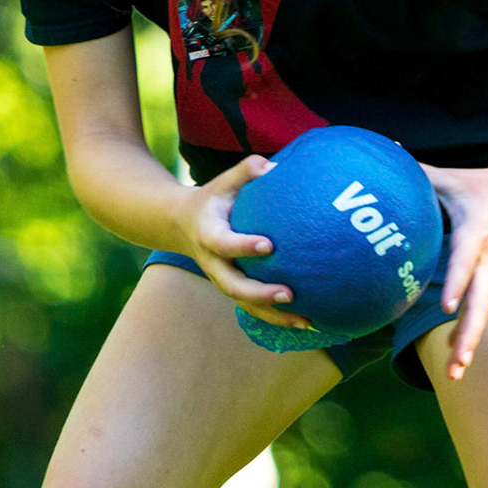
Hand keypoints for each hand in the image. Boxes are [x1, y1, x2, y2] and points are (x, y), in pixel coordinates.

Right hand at [180, 155, 312, 329]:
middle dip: (259, 293)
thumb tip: (270, 165)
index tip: (268, 246)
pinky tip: (306, 322)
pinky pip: (253, 308)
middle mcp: (213, 263)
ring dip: (273, 316)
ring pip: (245, 304)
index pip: (224, 243)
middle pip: (233, 286)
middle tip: (288, 294)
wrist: (181, 224)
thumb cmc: (213, 199)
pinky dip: (276, 318)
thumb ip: (245, 171)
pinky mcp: (233, 288)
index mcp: (209, 235)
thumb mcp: (223, 182)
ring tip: (305, 321)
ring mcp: (222, 279)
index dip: (243, 246)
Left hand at [419, 161, 487, 380]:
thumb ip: (418, 172)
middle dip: (468, 335)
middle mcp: (487, 259)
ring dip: (468, 344)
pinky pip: (481, 309)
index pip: (465, 263)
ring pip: (482, 313)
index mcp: (475, 235)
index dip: (456, 283)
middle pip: (480, 304)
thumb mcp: (451, 179)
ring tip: (454, 375)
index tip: (446, 307)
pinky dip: (469, 333)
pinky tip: (456, 359)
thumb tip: (386, 151)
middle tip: (456, 364)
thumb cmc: (484, 184)